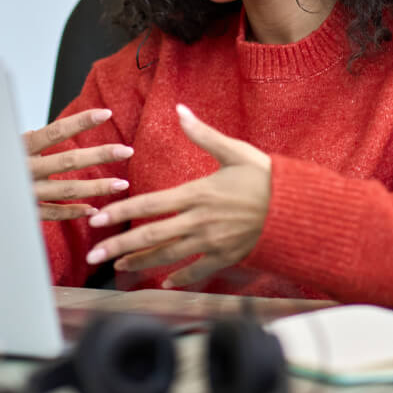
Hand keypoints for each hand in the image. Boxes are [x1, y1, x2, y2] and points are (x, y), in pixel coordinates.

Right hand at [23, 108, 132, 220]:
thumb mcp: (9, 144)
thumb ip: (34, 141)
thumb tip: (57, 131)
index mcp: (23, 147)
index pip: (56, 131)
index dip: (82, 122)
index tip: (106, 114)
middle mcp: (25, 169)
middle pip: (68, 161)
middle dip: (101, 155)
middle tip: (126, 151)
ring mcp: (26, 192)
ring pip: (67, 190)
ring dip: (97, 187)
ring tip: (121, 184)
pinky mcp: (26, 211)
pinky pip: (55, 213)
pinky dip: (74, 212)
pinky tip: (93, 209)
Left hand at [85, 104, 270, 287]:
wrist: (297, 207)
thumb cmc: (264, 176)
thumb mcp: (233, 150)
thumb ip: (202, 133)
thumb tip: (180, 110)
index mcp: (196, 193)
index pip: (149, 204)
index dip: (120, 212)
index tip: (97, 218)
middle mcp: (199, 221)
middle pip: (151, 236)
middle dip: (120, 246)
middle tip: (94, 255)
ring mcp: (212, 242)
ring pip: (169, 257)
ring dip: (141, 264)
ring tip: (119, 269)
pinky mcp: (227, 256)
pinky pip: (198, 272)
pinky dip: (181, 278)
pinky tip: (166, 282)